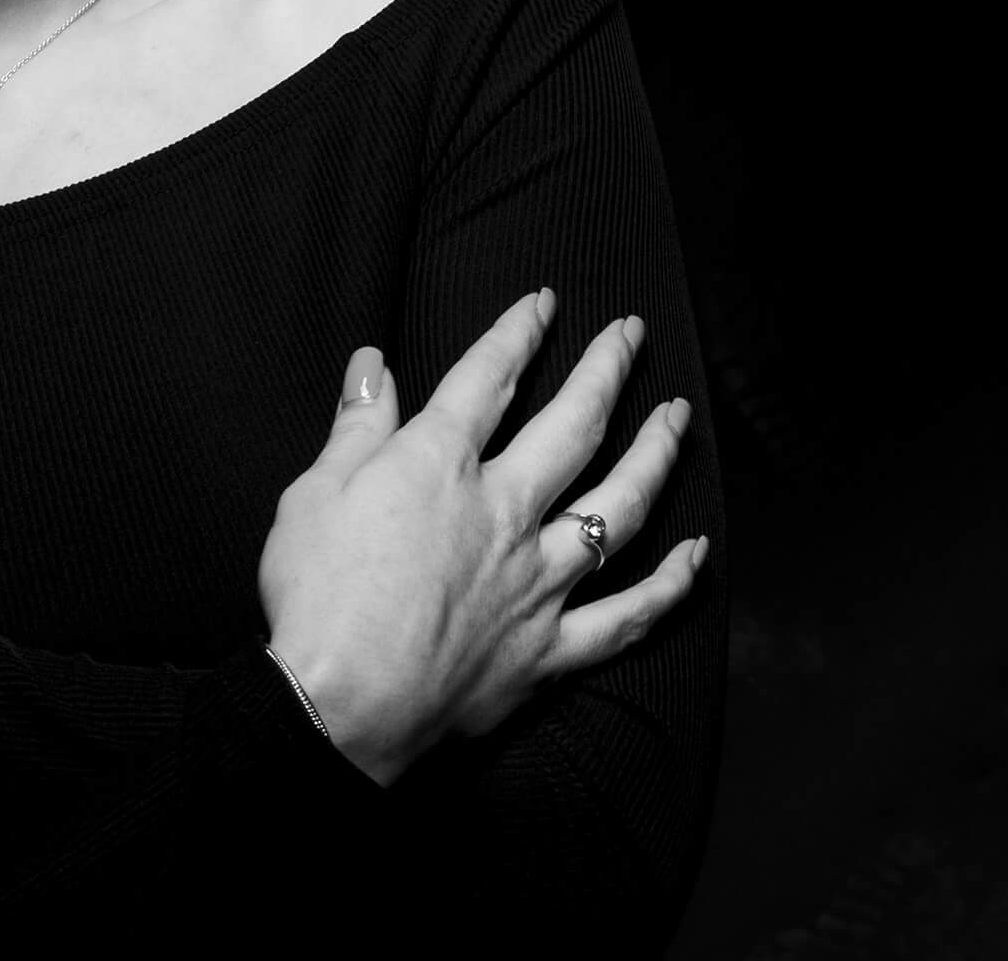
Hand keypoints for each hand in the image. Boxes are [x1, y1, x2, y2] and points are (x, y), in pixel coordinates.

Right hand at [258, 287, 701, 786]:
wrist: (339, 704)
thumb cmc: (316, 597)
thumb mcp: (312, 494)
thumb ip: (356, 427)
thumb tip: (374, 364)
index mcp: (439, 466)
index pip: (489, 378)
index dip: (519, 333)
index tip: (545, 304)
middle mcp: (503, 512)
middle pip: (574, 426)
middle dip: (608, 371)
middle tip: (632, 335)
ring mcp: (536, 581)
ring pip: (619, 509)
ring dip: (655, 457)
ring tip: (677, 420)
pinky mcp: (548, 649)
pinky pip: (626, 616)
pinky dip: (668, 586)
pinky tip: (695, 555)